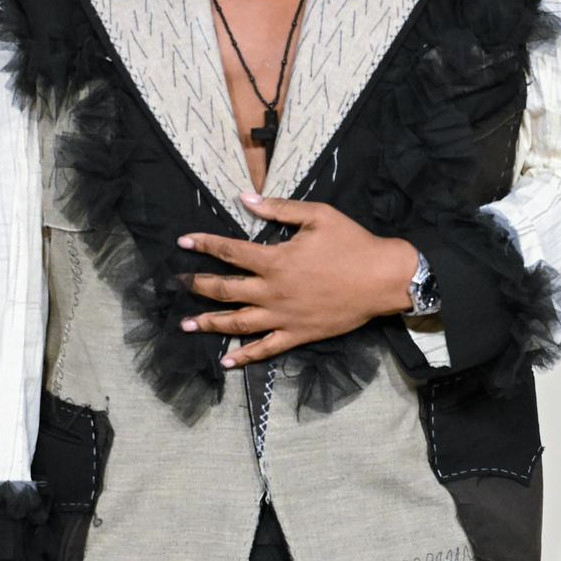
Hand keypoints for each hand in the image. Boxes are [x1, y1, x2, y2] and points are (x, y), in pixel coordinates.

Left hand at [176, 190, 418, 366]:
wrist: (382, 279)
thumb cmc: (352, 243)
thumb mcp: (317, 215)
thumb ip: (278, 208)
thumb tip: (244, 198)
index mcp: (275, 260)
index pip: (229, 252)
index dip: (203, 245)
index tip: (183, 242)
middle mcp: (273, 291)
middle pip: (225, 290)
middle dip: (198, 286)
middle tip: (177, 285)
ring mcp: (283, 316)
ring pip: (237, 323)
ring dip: (209, 324)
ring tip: (186, 325)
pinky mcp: (297, 334)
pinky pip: (265, 349)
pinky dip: (244, 356)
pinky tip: (226, 361)